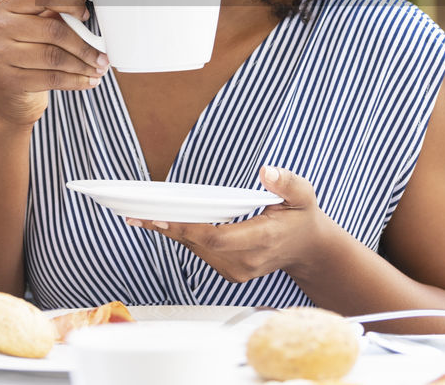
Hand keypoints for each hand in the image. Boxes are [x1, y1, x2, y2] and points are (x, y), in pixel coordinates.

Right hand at [0, 0, 108, 128]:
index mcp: (7, 6)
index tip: (87, 15)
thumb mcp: (41, 23)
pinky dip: (76, 81)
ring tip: (100, 69)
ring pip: (54, 57)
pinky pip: (51, 79)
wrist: (9, 95)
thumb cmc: (30, 52)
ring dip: (84, 64)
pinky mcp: (8, 80)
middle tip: (104, 56)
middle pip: (53, 30)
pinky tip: (90, 81)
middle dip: (84, 44)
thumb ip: (60, 1)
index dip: (70, 1)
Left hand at [125, 166, 330, 282]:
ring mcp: (238, 270)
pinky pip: (201, 253)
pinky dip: (184, 238)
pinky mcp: (231, 272)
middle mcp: (247, 260)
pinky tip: (166, 223)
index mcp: (263, 239)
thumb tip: (266, 171)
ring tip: (141, 216)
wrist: (308, 249)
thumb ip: (287, 182)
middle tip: (135, 213)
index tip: (161, 217)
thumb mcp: (303, 195)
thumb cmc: (302, 217)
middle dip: (168, 228)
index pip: (216, 237)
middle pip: (198, 245)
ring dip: (171, 233)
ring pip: (196, 250)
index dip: (186, 228)